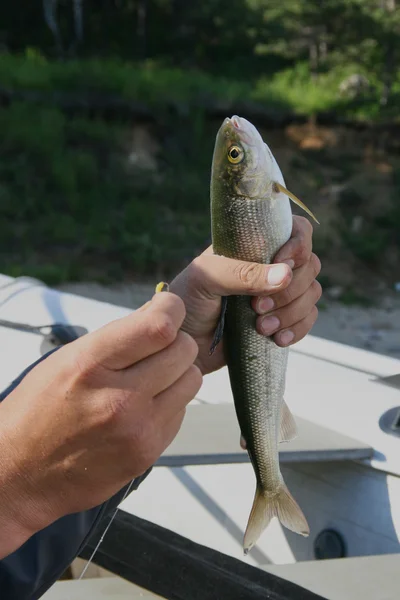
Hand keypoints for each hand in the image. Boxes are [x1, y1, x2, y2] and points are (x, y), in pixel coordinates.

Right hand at [0, 292, 201, 557]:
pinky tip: (143, 407)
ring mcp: (137, 430)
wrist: (22, 474)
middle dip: (176, 341)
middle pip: (184, 350)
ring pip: (192, 379)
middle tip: (158, 347)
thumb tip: (161, 309)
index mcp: (90, 366)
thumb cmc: (39, 410)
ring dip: (178, 372)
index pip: (159, 327)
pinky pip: (182, 410)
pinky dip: (170, 402)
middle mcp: (118, 399)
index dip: (172, 309)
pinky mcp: (148, 452)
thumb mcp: (67, 359)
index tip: (169, 308)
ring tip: (151, 378)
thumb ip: (118, 336)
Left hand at [170, 215, 320, 374]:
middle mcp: (270, 266)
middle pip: (310, 265)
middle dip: (290, 290)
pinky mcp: (282, 320)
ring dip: (292, 312)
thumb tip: (285, 274)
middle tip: (257, 307)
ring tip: (261, 328)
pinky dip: (298, 329)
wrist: (180, 344)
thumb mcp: (206, 279)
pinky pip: (308, 319)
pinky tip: (277, 339)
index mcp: (254, 245)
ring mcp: (278, 294)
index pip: (295, 231)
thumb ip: (242, 273)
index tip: (283, 264)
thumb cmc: (186, 302)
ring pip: (311, 293)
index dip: (298, 246)